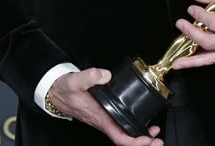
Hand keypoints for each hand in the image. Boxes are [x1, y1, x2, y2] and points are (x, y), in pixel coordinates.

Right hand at [47, 70, 163, 145]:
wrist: (56, 92)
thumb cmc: (64, 90)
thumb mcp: (75, 80)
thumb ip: (90, 76)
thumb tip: (106, 75)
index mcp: (100, 117)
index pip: (119, 137)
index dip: (135, 141)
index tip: (148, 138)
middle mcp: (104, 122)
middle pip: (126, 139)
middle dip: (143, 142)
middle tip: (158, 139)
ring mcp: (105, 120)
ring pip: (124, 134)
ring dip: (140, 136)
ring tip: (155, 133)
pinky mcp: (105, 115)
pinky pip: (122, 127)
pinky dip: (134, 128)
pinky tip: (142, 123)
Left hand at [170, 0, 214, 69]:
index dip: (201, 16)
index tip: (192, 8)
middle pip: (210, 42)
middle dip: (192, 34)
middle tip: (181, 23)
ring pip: (210, 58)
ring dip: (191, 60)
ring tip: (177, 61)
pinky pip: (213, 60)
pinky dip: (199, 62)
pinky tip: (187, 62)